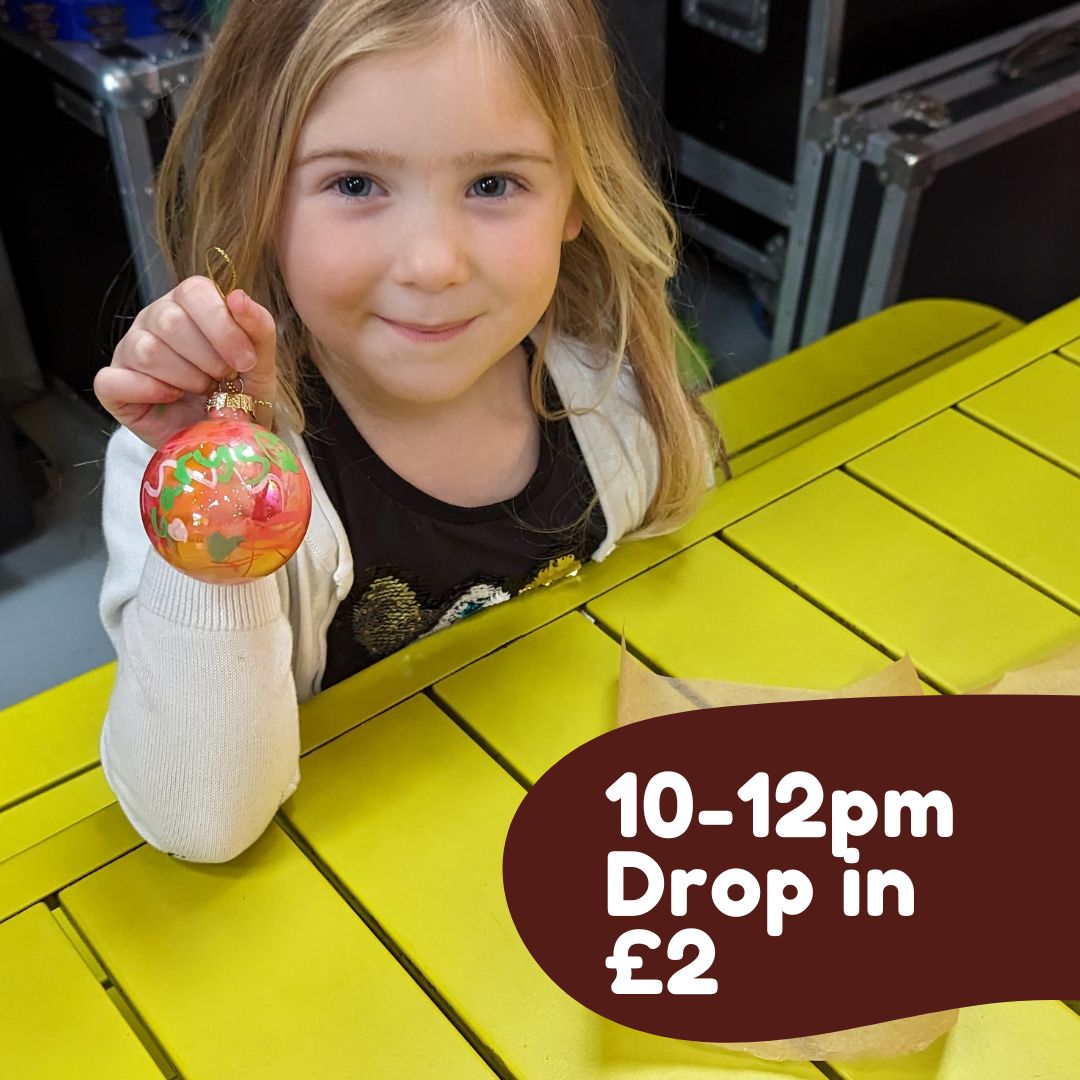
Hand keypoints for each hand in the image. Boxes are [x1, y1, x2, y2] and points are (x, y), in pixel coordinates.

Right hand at [94, 276, 277, 448]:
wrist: (225, 438)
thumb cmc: (239, 394)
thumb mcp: (260, 363)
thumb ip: (259, 328)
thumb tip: (238, 297)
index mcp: (189, 304)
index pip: (194, 291)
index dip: (222, 326)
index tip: (245, 361)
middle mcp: (154, 319)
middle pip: (170, 320)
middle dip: (207, 358)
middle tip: (223, 380)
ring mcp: (129, 350)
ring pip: (147, 350)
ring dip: (185, 378)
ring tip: (202, 391)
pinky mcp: (112, 385)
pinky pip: (113, 380)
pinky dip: (149, 392)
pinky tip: (171, 399)